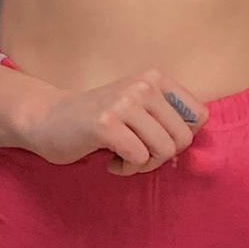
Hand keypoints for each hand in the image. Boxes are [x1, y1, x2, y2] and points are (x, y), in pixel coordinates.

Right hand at [21, 69, 207, 175]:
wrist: (48, 118)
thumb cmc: (100, 120)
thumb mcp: (139, 108)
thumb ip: (168, 116)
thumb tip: (196, 136)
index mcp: (155, 78)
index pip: (200, 116)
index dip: (181, 138)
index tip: (156, 139)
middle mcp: (142, 85)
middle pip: (183, 139)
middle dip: (161, 157)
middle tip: (136, 153)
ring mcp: (123, 102)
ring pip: (163, 150)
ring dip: (142, 165)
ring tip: (122, 155)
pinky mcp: (106, 123)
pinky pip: (137, 158)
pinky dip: (124, 169)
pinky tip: (108, 159)